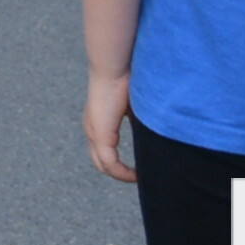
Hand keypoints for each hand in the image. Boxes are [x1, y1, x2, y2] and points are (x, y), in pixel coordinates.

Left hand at [84, 70, 137, 185]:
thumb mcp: (134, 107)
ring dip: (121, 174)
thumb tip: (153, 136)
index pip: (103, 150)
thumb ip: (139, 123)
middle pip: (100, 162)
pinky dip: (122, 173)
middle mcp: (91, 129)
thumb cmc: (126, 80)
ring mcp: (93, 133)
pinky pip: (109, 163)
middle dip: (119, 172)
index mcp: (97, 122)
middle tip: (140, 176)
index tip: (139, 169)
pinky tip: (136, 175)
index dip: (118, 163)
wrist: (115, 67)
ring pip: (102, 165)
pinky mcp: (101, 135)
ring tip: (140, 178)